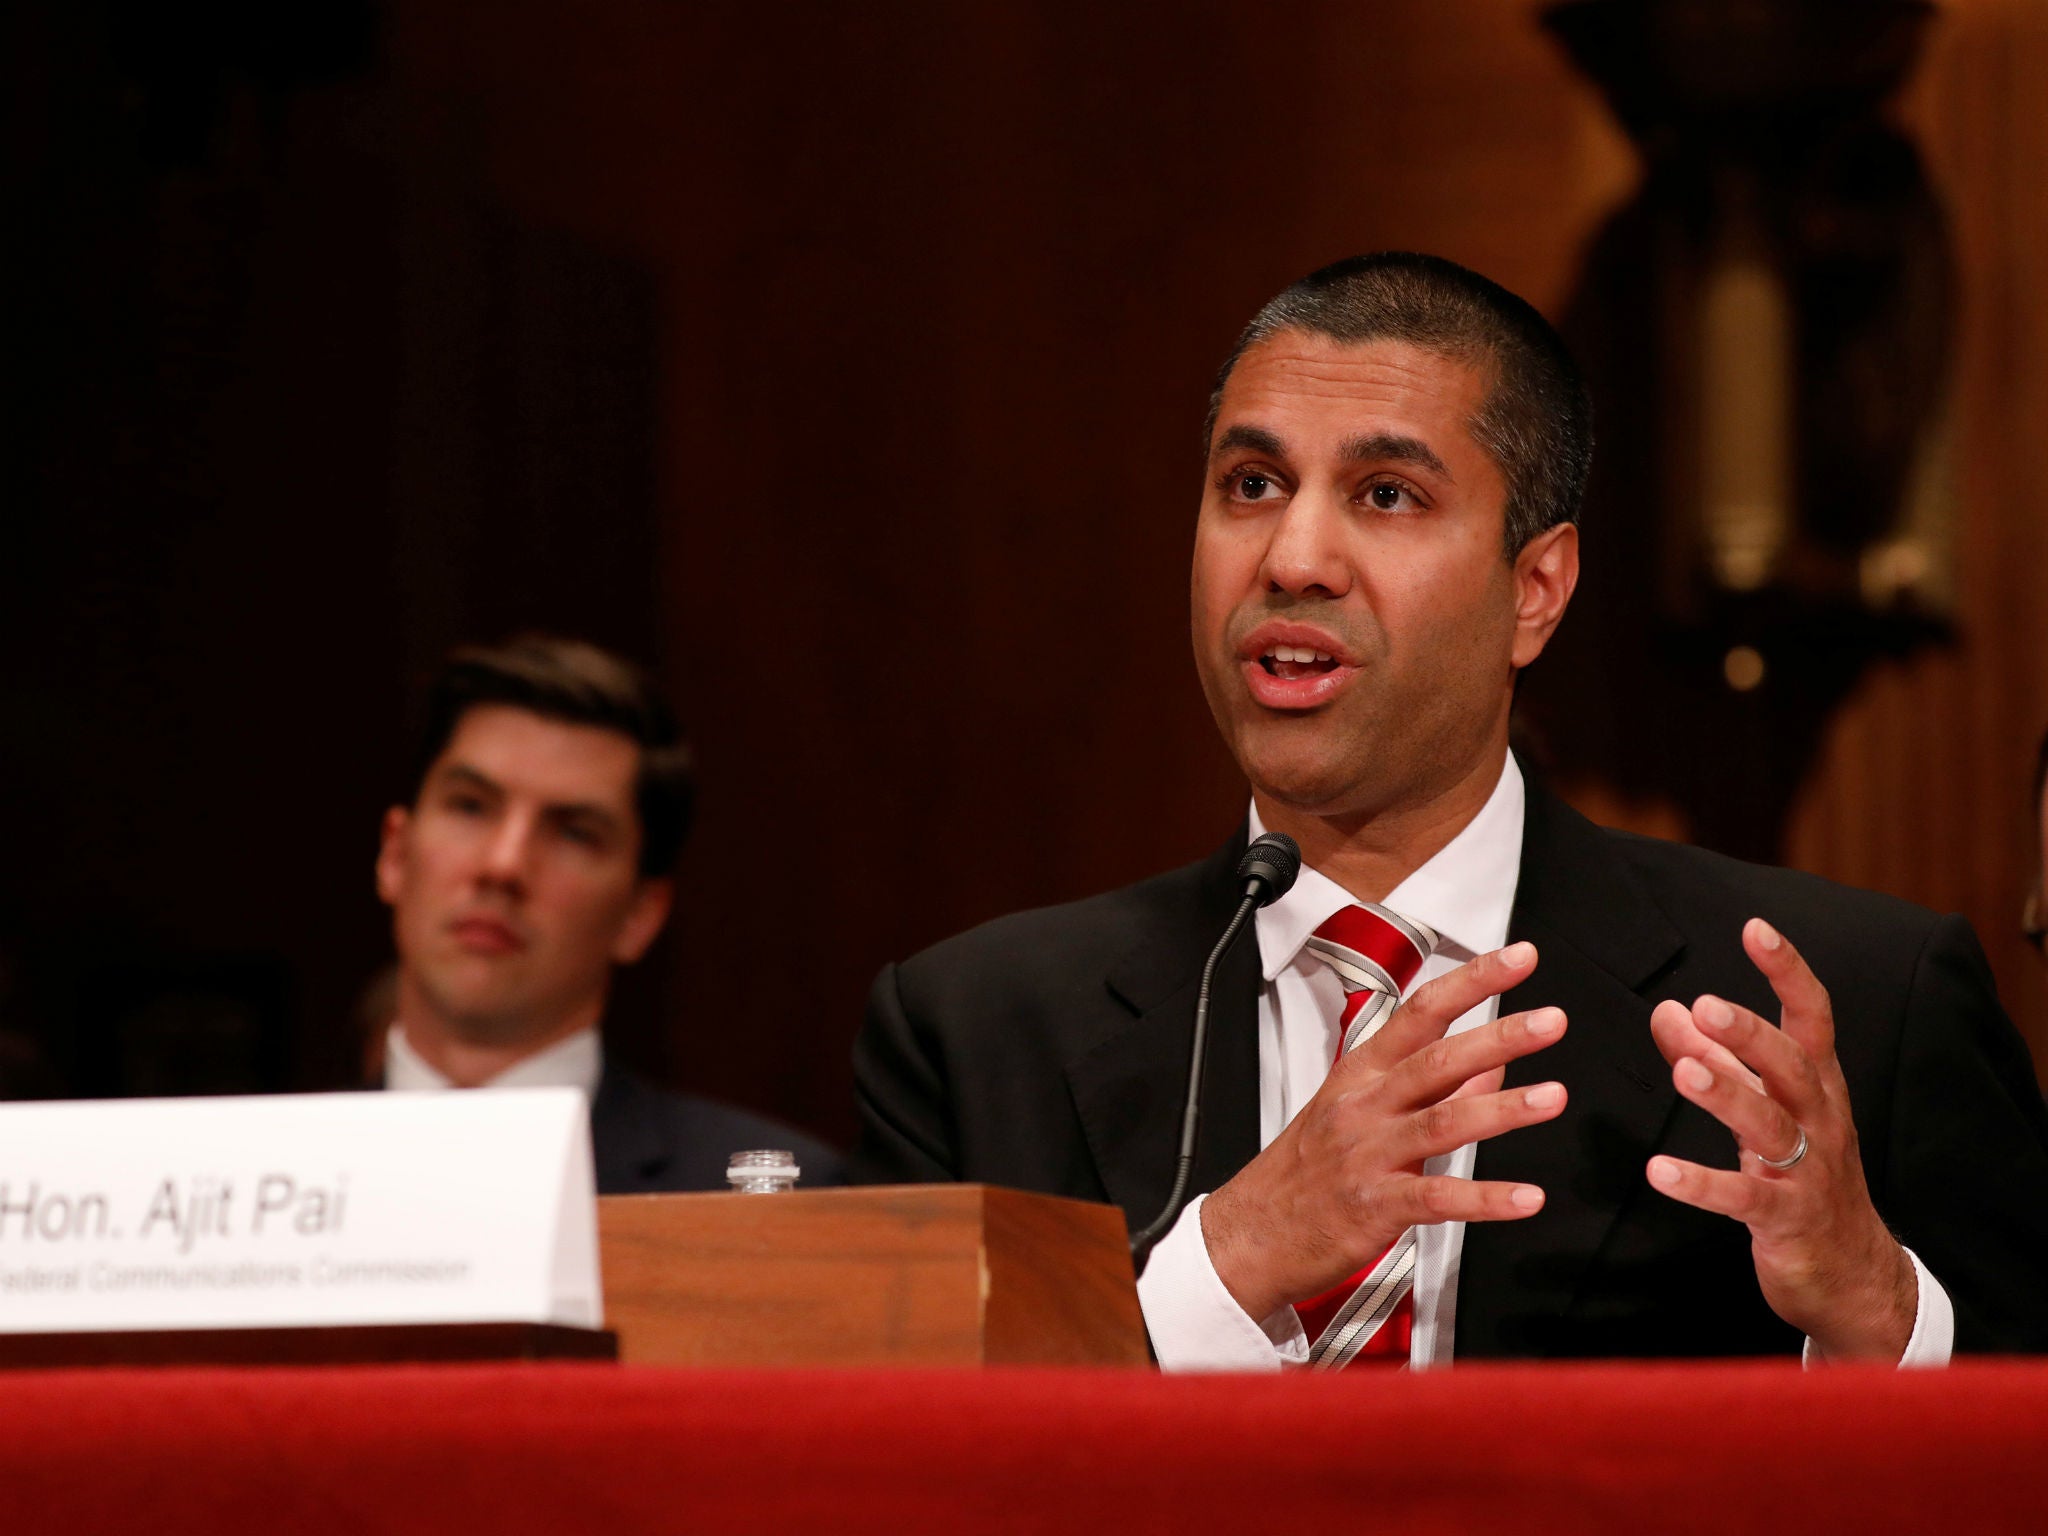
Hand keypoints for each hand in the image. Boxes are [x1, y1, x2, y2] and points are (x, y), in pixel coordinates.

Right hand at [1201, 941, 1567, 1322]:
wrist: (1252, 1232)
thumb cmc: (1306, 1169)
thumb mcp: (1359, 1110)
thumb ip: (1431, 1087)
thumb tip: (1492, 1064)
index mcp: (1362, 1073)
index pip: (1421, 1013)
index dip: (1472, 982)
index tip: (1517, 959)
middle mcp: (1365, 1106)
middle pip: (1435, 1060)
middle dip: (1497, 1037)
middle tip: (1550, 1021)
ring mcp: (1368, 1155)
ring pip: (1441, 1122)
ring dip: (1501, 1110)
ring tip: (1552, 1097)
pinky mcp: (1375, 1207)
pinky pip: (1437, 1199)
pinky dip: (1486, 1200)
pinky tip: (1526, 1198)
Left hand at [1646, 917, 1915, 1361]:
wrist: (1853, 1273)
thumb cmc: (1801, 1174)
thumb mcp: (1763, 1109)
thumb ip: (1714, 1058)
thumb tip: (1668, 1009)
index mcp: (1817, 1085)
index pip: (1811, 1016)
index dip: (1787, 971)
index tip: (1755, 928)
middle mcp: (1820, 1120)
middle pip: (1792, 1066)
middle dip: (1751, 1033)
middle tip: (1706, 1003)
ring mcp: (1808, 1171)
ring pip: (1770, 1126)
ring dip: (1727, 1095)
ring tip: (1683, 1071)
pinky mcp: (1786, 1220)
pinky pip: (1743, 1199)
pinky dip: (1701, 1184)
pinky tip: (1659, 1171)